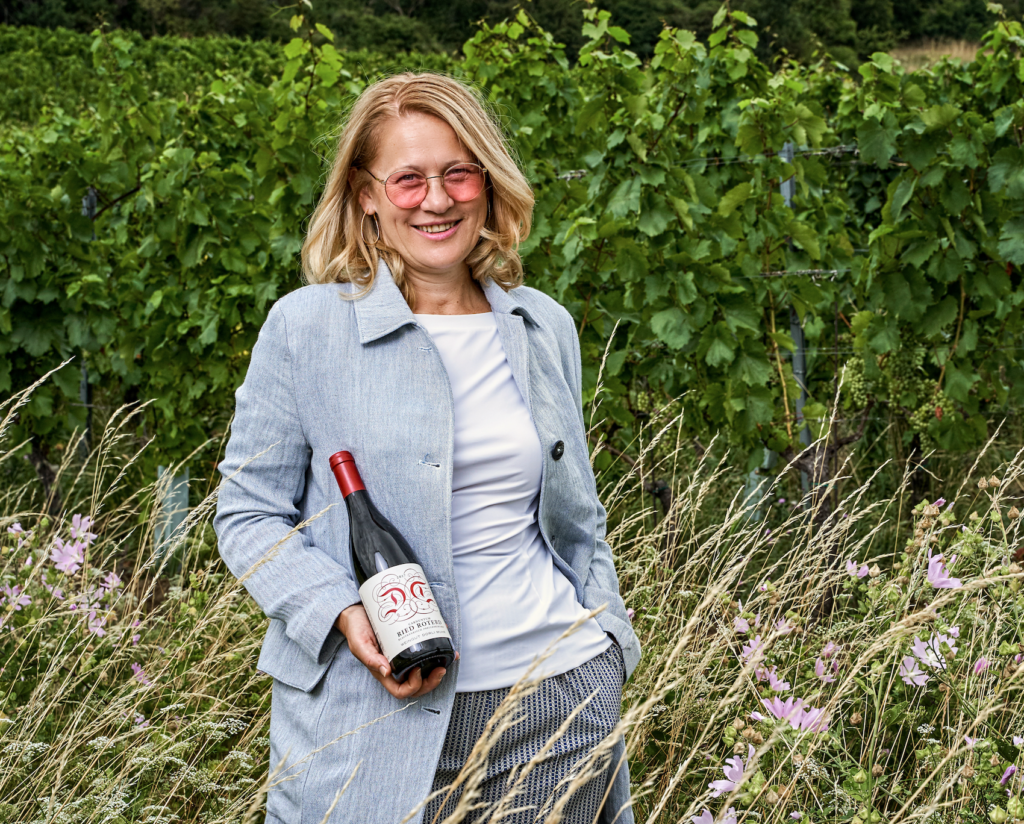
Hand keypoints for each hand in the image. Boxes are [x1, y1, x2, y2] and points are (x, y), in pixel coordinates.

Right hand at [335, 603, 458, 699]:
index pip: (402, 691)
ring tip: (449, 656)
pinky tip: (446, 639)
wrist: (357, 612)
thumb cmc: (357, 630)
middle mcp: (397, 667)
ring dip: (439, 667)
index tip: (417, 670)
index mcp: (385, 672)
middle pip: (418, 685)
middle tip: (441, 668)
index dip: (413, 686)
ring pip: (426, 670)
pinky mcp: (411, 642)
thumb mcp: (359, 644)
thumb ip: (370, 658)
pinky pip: (427, 650)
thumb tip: (386, 672)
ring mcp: (405, 656)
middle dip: (432, 681)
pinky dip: (439, 647)